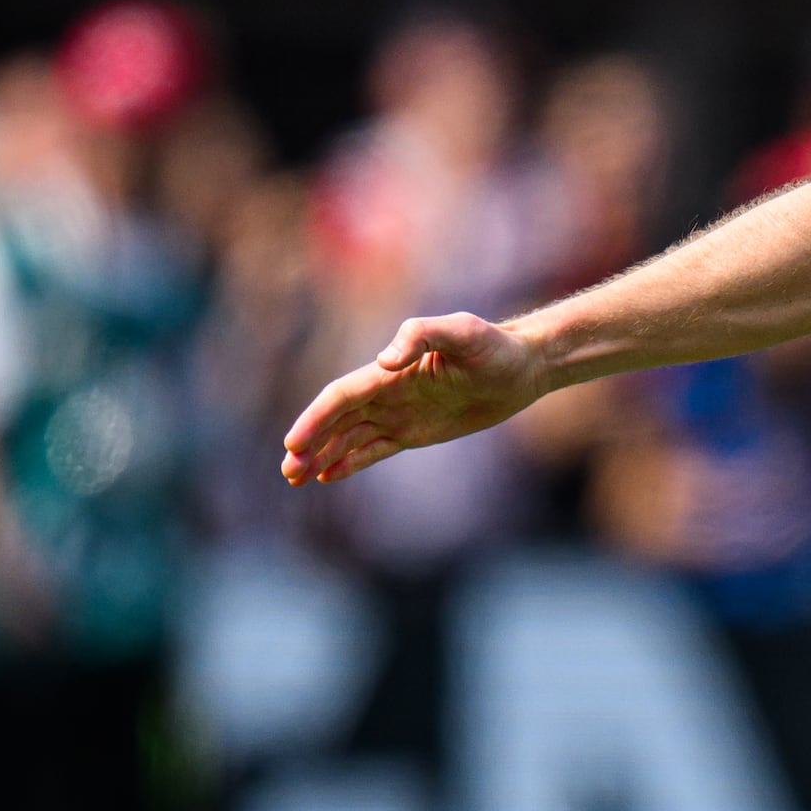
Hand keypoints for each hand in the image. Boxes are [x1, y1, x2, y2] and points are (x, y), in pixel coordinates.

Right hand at [281, 313, 547, 486]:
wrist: (522, 367)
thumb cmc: (493, 345)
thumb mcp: (462, 332)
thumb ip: (420, 336)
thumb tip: (383, 361)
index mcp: (388, 373)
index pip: (340, 398)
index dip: (315, 419)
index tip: (294, 443)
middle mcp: (387, 393)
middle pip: (336, 421)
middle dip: (310, 444)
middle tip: (288, 472)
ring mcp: (398, 413)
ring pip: (349, 438)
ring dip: (322, 456)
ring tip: (297, 478)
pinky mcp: (415, 432)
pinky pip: (374, 449)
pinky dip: (350, 462)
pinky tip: (328, 476)